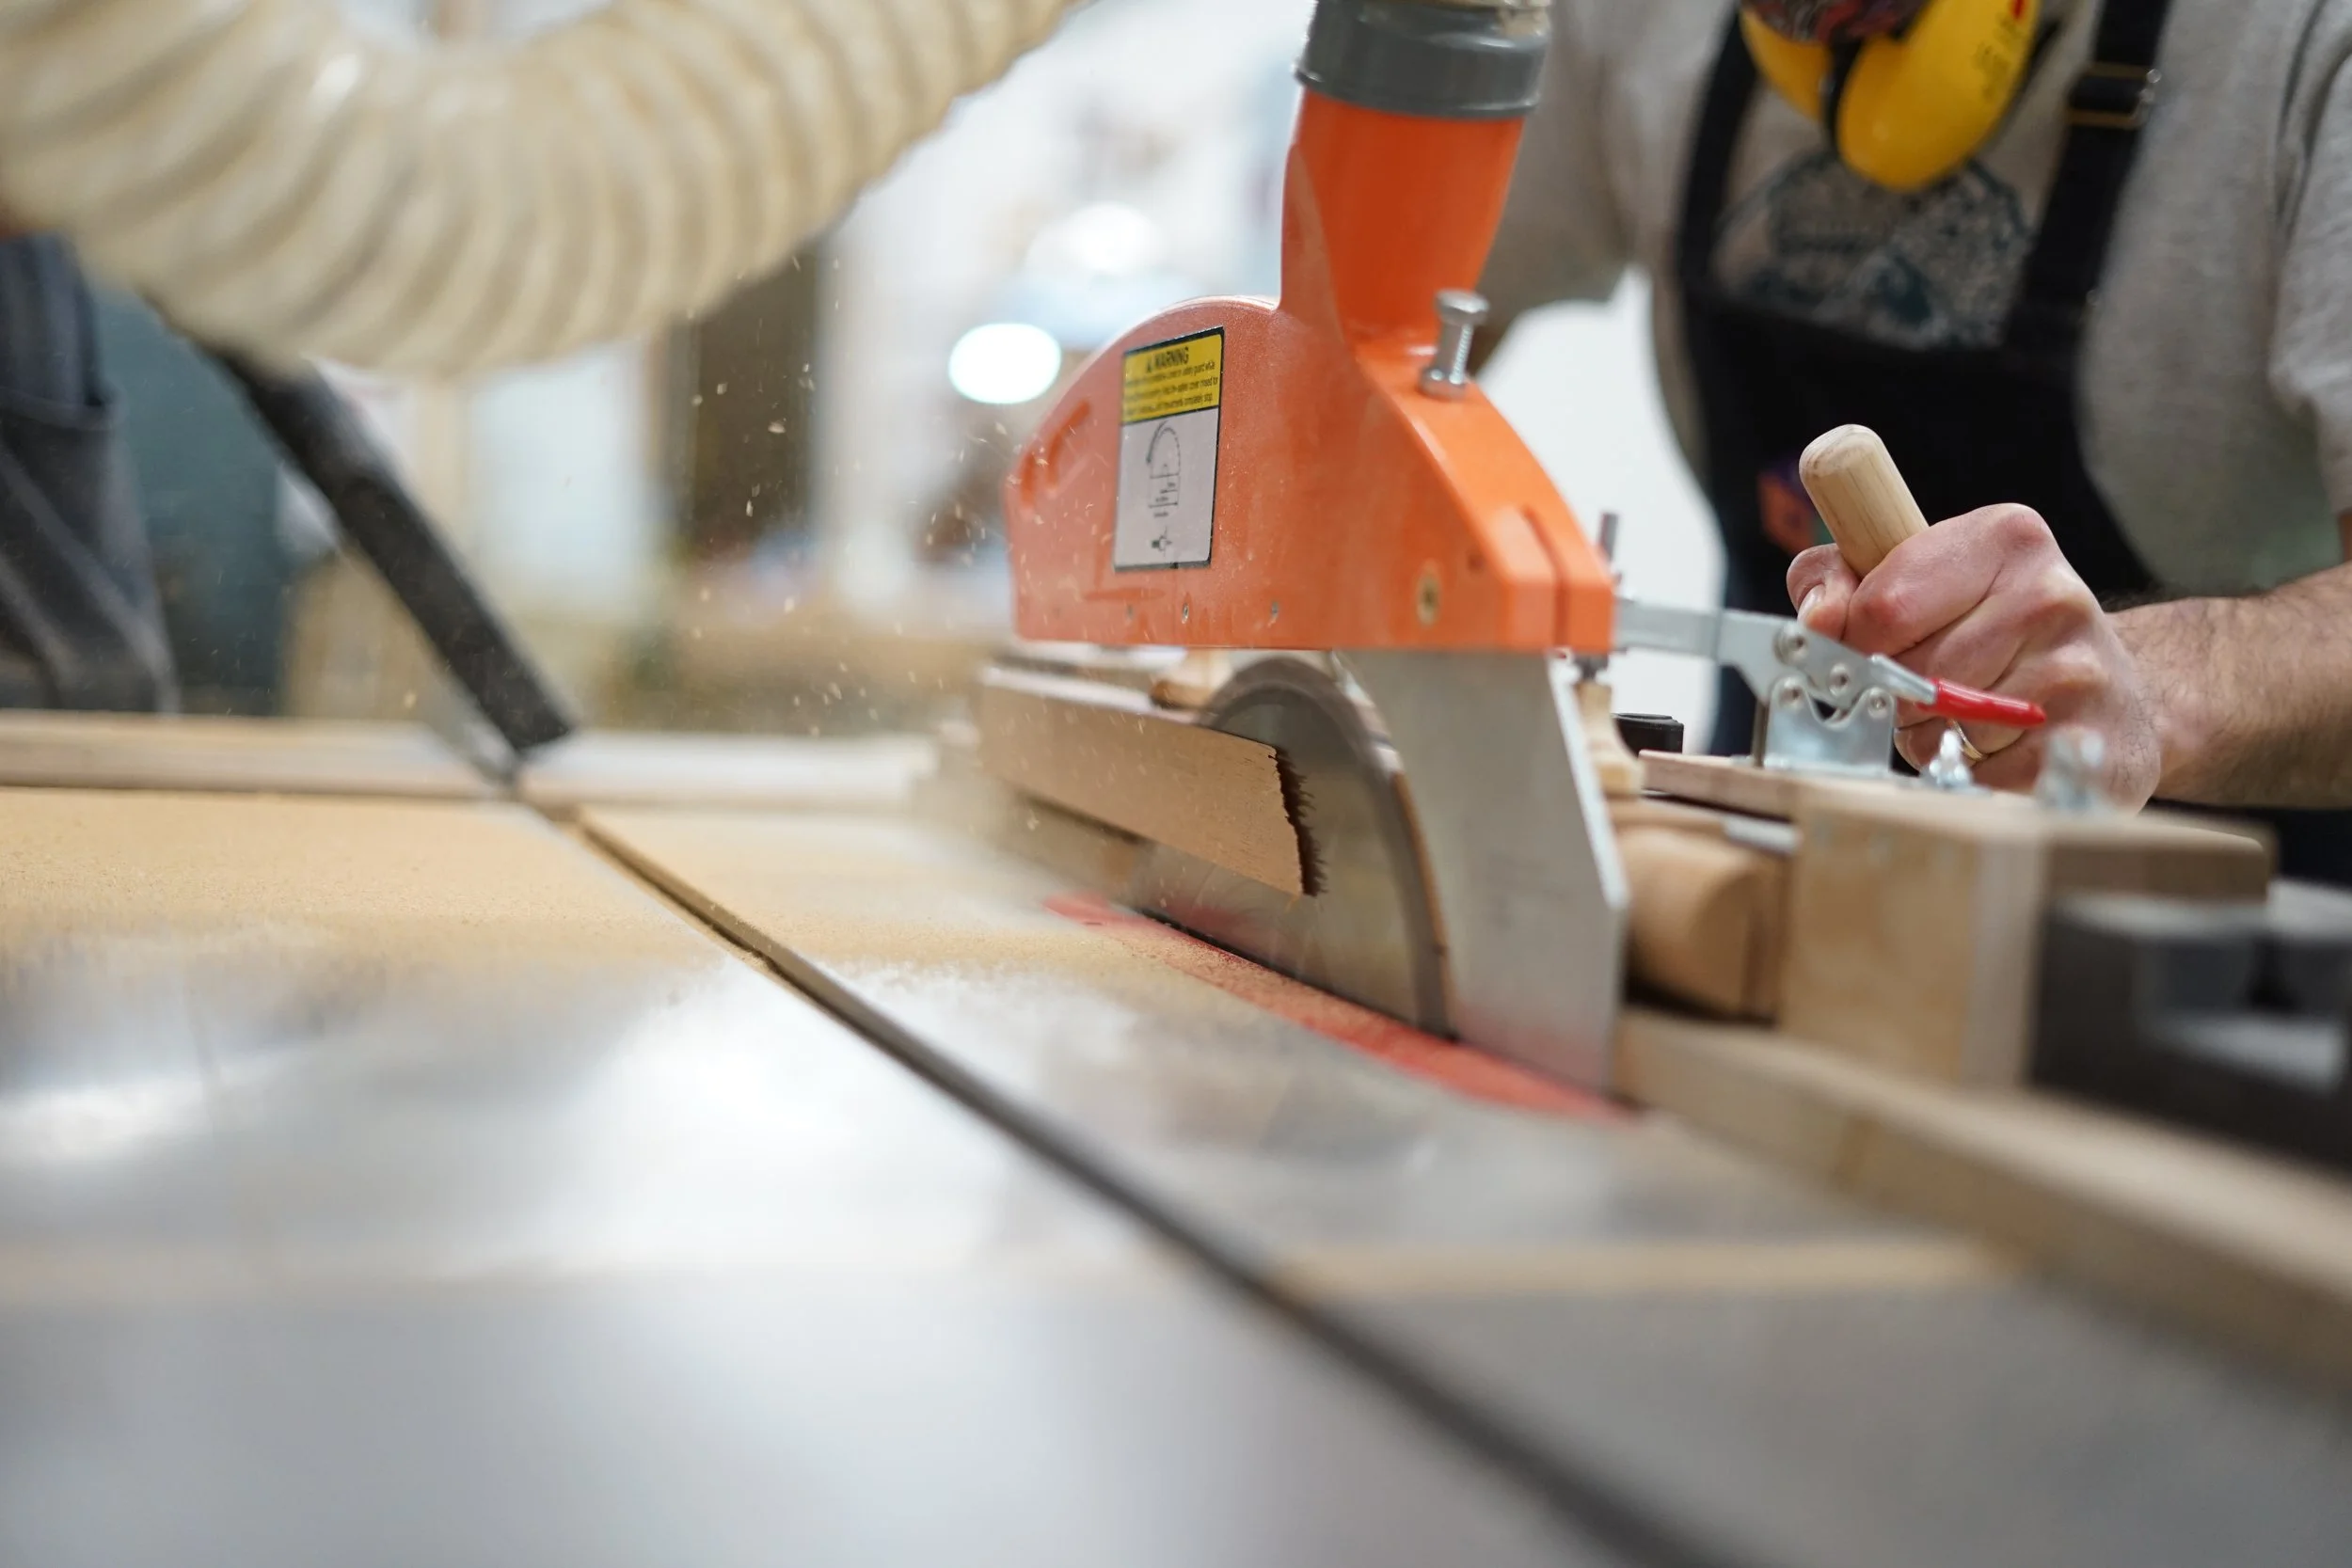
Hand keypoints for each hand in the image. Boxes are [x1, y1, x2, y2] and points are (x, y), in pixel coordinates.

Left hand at [1785, 504, 2163, 805]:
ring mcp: (2076, 669)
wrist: (2112, 695)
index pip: (1880, 608)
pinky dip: (1974, 773)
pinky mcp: (2086, 742)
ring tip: (1970, 716)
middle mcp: (2050, 595)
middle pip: (1909, 674)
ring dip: (1934, 737)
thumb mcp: (1920, 579)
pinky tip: (2004, 749)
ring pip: (1944, 727)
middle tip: (1932, 689)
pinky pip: (1981, 775)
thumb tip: (1816, 620)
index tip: (1872, 650)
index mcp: (2004, 537)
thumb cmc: (1991, 634)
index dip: (1856, 645)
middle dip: (1898, 696)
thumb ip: (1843, 582)